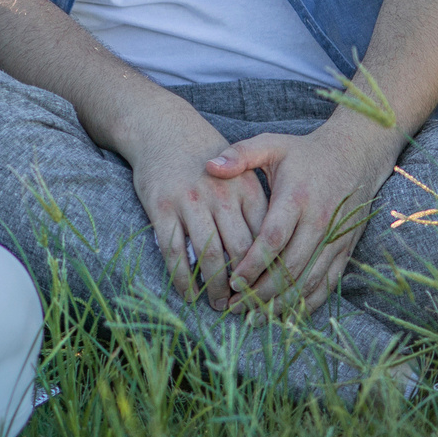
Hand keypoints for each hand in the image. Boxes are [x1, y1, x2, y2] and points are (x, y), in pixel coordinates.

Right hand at [121, 108, 266, 309]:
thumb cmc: (207, 157)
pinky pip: (174, 252)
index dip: (270, 269)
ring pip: (208, 256)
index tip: (272, 291)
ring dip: (215, 287)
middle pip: (241, 251)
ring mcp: (189, 203)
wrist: (163, 130)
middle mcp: (220, 196)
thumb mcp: (243, 172)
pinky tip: (188, 294)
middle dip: (246, 285)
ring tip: (220, 305)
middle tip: (248, 306)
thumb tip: (276, 252)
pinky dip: (182, 278)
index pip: (265, 237)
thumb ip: (259, 207)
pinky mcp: (161, 209)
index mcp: (246, 189)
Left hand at [208, 119, 402, 312]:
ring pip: (308, 280)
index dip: (253, 263)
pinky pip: (327, 283)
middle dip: (261, 291)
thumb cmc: (306, 153)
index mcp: (297, 198)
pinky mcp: (345, 250)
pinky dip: (307, 302)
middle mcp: (320, 222)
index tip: (232, 280)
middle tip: (235, 306)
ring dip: (281, 302)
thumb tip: (209, 165)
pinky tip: (286, 314)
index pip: (273, 239)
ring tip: (254, 317)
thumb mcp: (272, 145)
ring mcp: (335, 239)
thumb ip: (240, 154)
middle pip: (290, 266)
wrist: (356, 155)